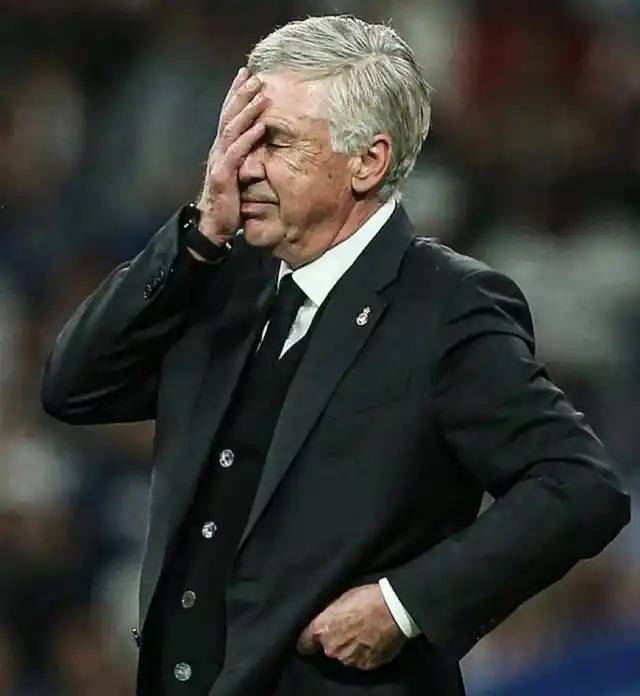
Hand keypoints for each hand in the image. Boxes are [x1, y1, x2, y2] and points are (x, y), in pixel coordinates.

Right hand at [196, 67, 267, 244]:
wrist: (213, 224)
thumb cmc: (229, 201)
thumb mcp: (237, 174)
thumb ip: (244, 157)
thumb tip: (260, 142)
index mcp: (221, 148)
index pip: (227, 115)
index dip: (235, 94)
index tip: (246, 75)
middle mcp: (218, 150)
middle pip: (228, 116)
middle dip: (241, 95)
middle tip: (255, 77)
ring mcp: (219, 161)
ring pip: (232, 130)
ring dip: (247, 111)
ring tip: (260, 95)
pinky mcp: (223, 175)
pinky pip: (237, 153)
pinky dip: (249, 138)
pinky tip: (261, 126)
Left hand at [296, 584, 406, 670]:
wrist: (394, 609)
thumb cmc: (366, 598)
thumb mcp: (340, 599)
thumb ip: (328, 615)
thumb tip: (324, 622)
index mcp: (322, 629)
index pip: (304, 643)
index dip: (308, 640)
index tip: (312, 638)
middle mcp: (332, 648)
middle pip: (327, 648)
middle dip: (334, 639)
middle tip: (348, 627)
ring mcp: (349, 659)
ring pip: (344, 655)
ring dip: (349, 647)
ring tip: (363, 633)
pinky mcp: (366, 665)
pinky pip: (360, 660)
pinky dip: (364, 653)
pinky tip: (372, 639)